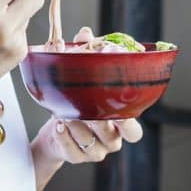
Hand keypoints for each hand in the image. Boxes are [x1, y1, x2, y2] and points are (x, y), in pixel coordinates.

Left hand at [35, 26, 141, 165]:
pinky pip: (73, 151)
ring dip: (79, 128)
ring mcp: (95, 151)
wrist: (55, 131)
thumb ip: (87, 56)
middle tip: (90, 113)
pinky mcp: (77, 157)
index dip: (131, 123)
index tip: (121, 114)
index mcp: (120, 122)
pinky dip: (65, 138)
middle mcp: (111, 139)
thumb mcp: (82, 79)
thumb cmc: (76, 102)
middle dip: (103, 125)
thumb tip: (86, 33)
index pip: (135, 131)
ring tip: (67, 115)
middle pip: (115, 138)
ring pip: (92, 144)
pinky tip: (59, 125)